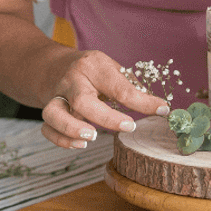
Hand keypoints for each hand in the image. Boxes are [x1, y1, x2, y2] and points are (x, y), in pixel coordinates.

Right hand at [40, 50, 170, 148]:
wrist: (53, 65)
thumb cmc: (91, 71)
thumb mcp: (112, 69)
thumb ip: (132, 87)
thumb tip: (158, 107)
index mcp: (94, 67)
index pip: (120, 87)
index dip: (143, 101)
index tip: (162, 109)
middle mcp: (72, 81)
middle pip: (82, 100)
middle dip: (106, 117)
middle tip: (128, 126)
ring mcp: (57, 96)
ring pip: (53, 113)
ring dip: (72, 128)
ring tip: (91, 137)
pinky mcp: (48, 110)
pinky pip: (47, 128)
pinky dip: (61, 139)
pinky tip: (80, 145)